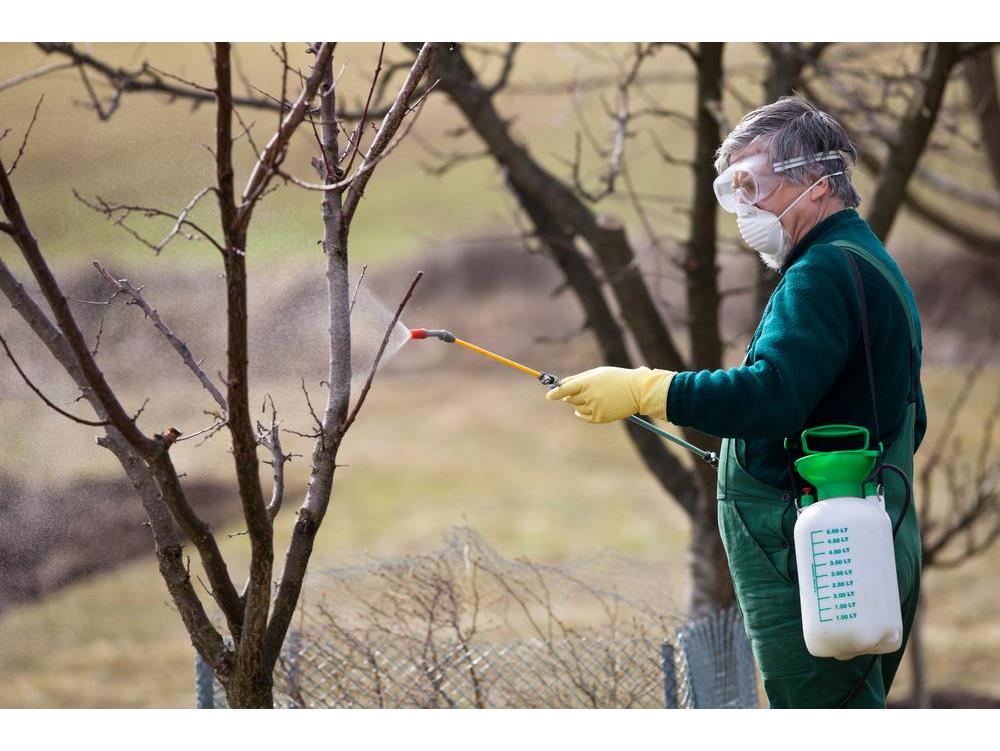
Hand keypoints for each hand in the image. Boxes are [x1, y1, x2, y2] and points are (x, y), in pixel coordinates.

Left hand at [545, 366, 674, 423]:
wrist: (637, 390)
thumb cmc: (616, 378)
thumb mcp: (597, 373)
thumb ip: (578, 379)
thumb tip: (561, 385)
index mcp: (588, 382)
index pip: (565, 389)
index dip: (555, 393)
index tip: (548, 396)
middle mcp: (590, 395)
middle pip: (570, 399)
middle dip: (571, 396)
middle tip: (581, 391)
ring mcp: (595, 408)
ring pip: (577, 408)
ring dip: (579, 404)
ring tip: (593, 397)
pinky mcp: (600, 418)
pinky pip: (584, 417)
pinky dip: (582, 414)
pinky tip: (588, 407)